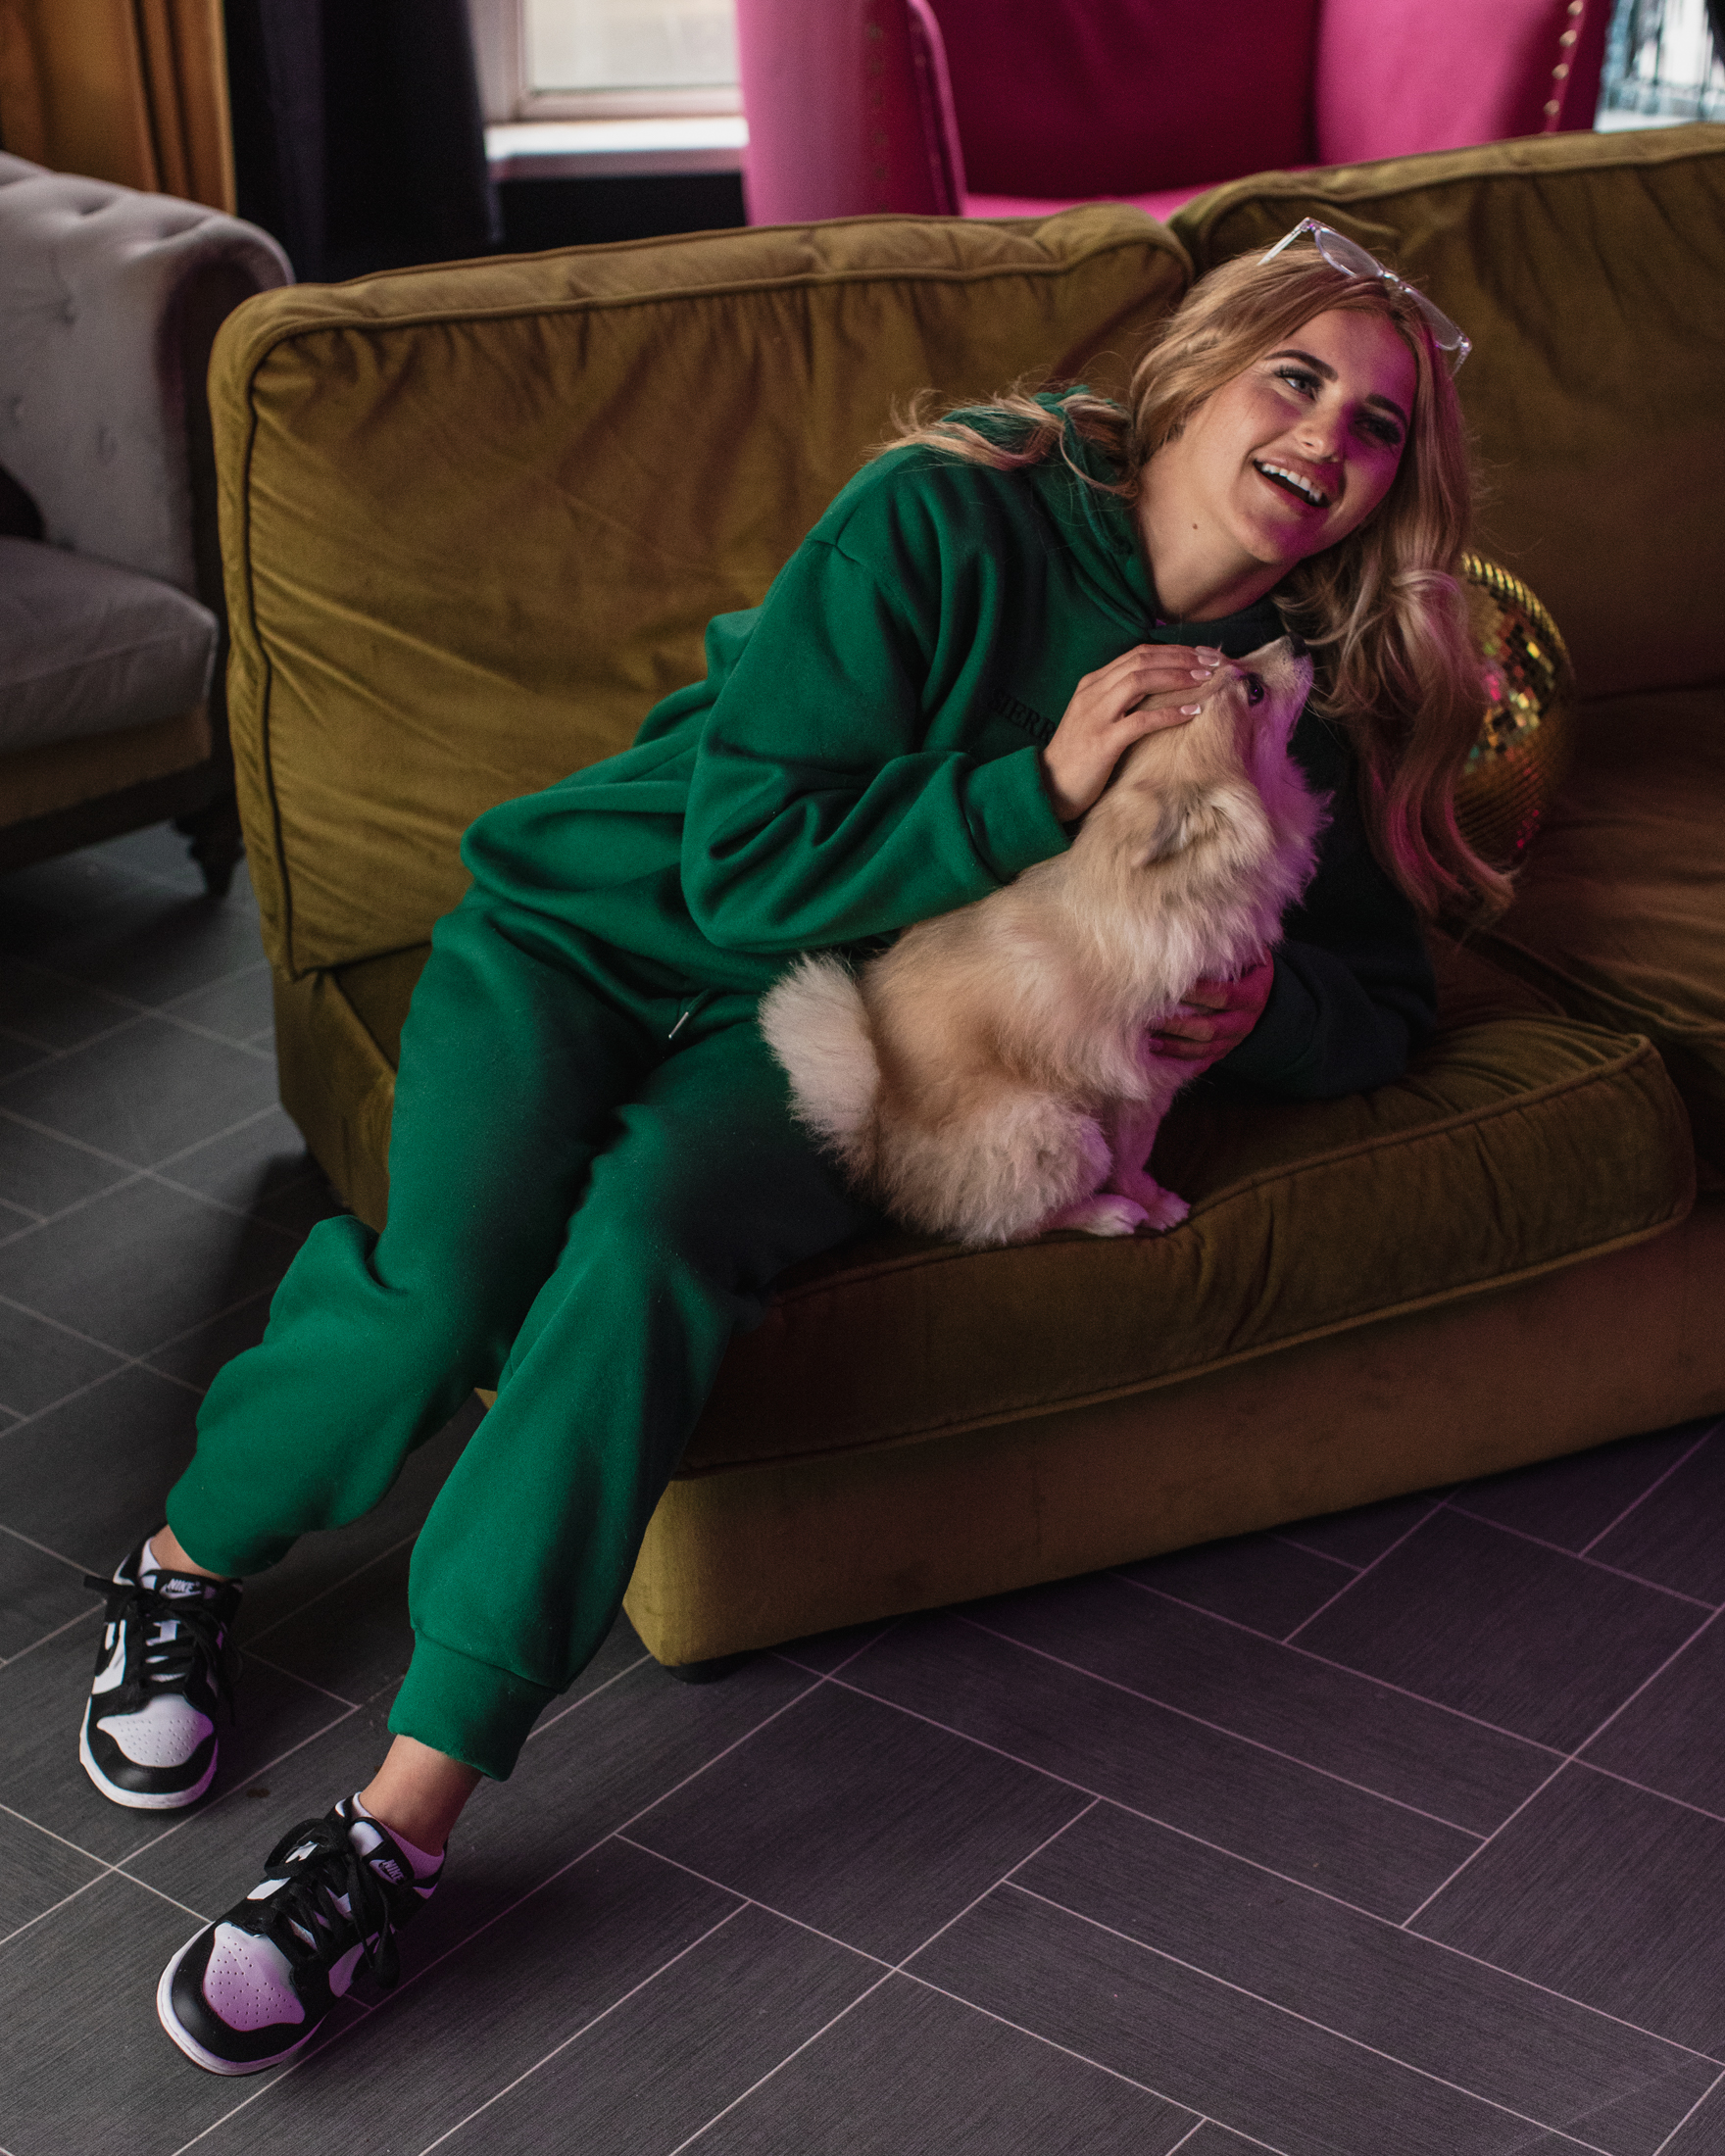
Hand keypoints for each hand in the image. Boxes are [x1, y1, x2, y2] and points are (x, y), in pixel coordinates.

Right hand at [1039, 643, 1227, 823]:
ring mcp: (1096, 716)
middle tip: (1212, 663)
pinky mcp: (1102, 742)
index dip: (1173, 651)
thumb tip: (1160, 690)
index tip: (1201, 655)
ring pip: (1140, 681)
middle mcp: (1093, 693)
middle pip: (1142, 661)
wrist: (1050, 787)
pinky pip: (1141, 721)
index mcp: (1092, 684)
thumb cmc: (1079, 756)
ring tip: (1205, 681)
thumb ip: (1120, 700)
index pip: (1138, 654)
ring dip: (1177, 678)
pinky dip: (1169, 714)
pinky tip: (1191, 713)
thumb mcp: (1096, 718)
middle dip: (1181, 658)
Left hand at [1149, 954, 1274, 1069]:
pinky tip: (1157, 1055)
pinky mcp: (1222, 1052)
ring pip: (1203, 1050)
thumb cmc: (1246, 968)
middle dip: (1178, 1024)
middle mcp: (1244, 1022)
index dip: (1199, 992)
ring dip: (1174, 1046)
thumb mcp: (1249, 956)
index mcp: (1252, 996)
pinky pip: (1200, 1062)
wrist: (1262, 994)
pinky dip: (1178, 1061)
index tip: (1172, 986)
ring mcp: (1233, 1041)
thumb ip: (1232, 949)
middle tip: (1150, 1017)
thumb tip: (1206, 933)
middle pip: (1210, 1028)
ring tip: (1148, 1039)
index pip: (1224, 996)